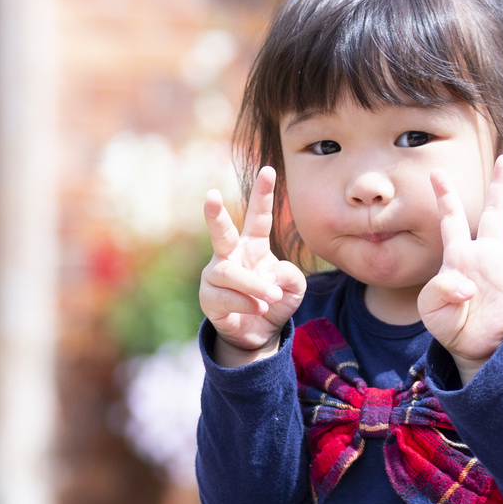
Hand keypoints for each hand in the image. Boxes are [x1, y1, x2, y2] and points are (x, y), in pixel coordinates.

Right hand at [200, 166, 305, 363]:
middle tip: (210, 195)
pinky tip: (258, 308)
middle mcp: (231, 255)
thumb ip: (289, 274)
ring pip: (229, 273)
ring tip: (271, 297)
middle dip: (215, 214)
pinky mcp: (208, 298)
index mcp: (253, 245)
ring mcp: (216, 275)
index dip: (263, 194)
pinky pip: (224, 296)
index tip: (269, 170)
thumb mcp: (294, 286)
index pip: (258, 216)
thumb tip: (268, 274)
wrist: (257, 333)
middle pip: (221, 232)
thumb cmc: (274, 301)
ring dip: (254, 285)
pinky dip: (245, 303)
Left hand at [418, 156, 502, 371]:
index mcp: (458, 255)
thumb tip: (467, 286)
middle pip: (495, 213)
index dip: (445, 197)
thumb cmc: (447, 323)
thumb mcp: (432, 309)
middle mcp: (486, 255)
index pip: (452, 220)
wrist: (468, 347)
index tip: (435, 172)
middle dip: (499, 186)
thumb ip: (441, 292)